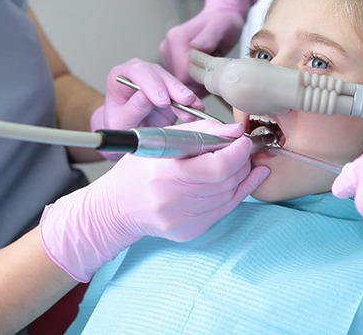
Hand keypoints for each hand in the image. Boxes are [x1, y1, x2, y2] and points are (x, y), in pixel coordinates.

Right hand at [40, 120, 269, 281]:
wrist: (116, 208)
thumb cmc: (137, 170)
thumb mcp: (162, 140)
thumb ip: (202, 132)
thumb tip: (235, 131)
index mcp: (166, 175)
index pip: (217, 167)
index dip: (238, 152)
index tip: (244, 140)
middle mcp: (175, 201)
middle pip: (226, 181)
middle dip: (242, 161)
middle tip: (244, 148)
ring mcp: (184, 220)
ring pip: (229, 195)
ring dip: (242, 176)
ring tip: (243, 161)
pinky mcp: (191, 231)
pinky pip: (224, 210)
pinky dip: (237, 193)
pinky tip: (246, 179)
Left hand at [91, 59, 203, 158]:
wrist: (128, 132)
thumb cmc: (119, 125)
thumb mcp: (120, 122)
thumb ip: (132, 109)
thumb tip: (144, 97)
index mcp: (119, 76)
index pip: (137, 72)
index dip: (152, 85)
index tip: (163, 100)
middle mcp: (138, 74)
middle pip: (158, 74)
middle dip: (173, 88)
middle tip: (184, 100)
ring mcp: (155, 80)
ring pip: (172, 82)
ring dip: (184, 95)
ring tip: (194, 107)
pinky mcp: (168, 90)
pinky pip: (181, 93)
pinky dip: (190, 102)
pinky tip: (197, 108)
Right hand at [160, 0, 261, 92]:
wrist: (221, 16)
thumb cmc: (224, 21)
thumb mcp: (221, 26)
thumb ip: (209, 37)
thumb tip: (196, 46)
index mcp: (176, 39)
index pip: (183, 73)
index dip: (199, 80)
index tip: (214, 75)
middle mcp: (167, 46)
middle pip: (180, 79)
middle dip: (198, 81)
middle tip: (214, 72)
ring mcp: (168, 53)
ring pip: (180, 80)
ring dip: (196, 81)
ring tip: (209, 68)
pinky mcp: (172, 59)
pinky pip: (181, 78)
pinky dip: (194, 79)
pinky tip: (205, 70)